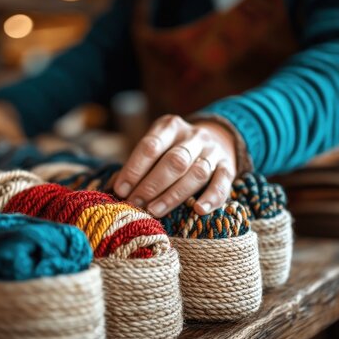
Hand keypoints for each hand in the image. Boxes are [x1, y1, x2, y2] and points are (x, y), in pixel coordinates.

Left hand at [113, 114, 236, 217]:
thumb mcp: (155, 148)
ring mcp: (213, 151)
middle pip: (174, 160)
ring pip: (197, 173)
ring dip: (174, 195)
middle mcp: (194, 136)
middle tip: (135, 204)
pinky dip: (211, 197)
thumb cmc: (172, 150)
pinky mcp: (228, 167)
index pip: (150, 146)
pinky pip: (223, 183)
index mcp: (170, 127)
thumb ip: (136, 167)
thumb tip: (110, 191)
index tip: (121, 190)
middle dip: (152, 185)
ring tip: (154, 211)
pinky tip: (198, 210)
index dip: (134, 169)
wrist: (215, 139)